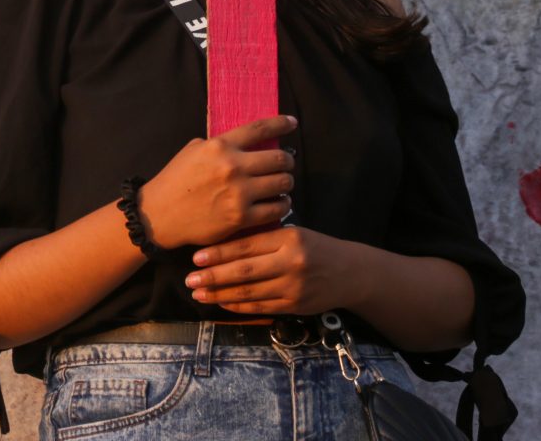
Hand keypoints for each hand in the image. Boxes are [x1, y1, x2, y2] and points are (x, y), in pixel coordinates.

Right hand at [136, 115, 295, 248]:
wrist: (159, 215)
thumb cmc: (175, 180)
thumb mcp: (193, 151)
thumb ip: (219, 144)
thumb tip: (245, 141)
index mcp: (220, 146)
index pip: (260, 129)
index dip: (282, 123)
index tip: (293, 123)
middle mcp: (233, 166)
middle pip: (280, 158)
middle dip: (288, 161)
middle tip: (286, 165)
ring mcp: (239, 193)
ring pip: (283, 183)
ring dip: (286, 184)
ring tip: (282, 186)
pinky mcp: (241, 217)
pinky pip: (277, 208)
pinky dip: (282, 205)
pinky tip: (278, 204)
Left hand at [184, 226, 373, 315]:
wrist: (350, 272)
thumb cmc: (315, 247)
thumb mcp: (293, 233)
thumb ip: (264, 237)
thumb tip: (223, 241)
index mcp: (288, 238)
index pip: (247, 246)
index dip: (219, 252)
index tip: (196, 256)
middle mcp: (291, 262)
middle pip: (244, 271)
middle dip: (214, 276)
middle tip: (190, 279)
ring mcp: (294, 287)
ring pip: (250, 292)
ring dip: (220, 294)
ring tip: (199, 293)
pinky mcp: (295, 305)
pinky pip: (260, 306)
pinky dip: (238, 305)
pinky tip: (221, 302)